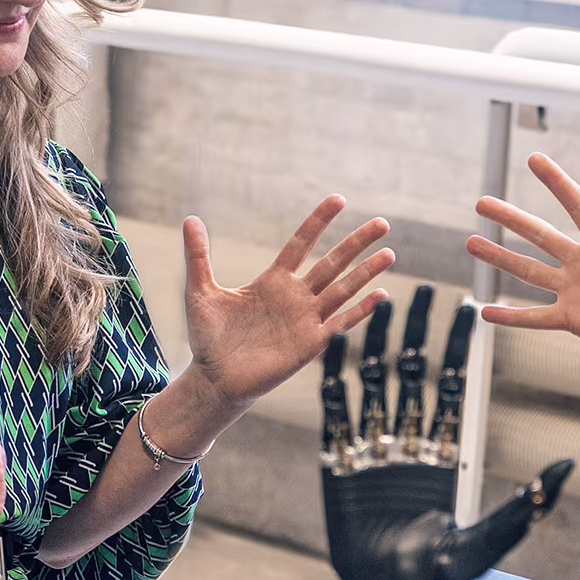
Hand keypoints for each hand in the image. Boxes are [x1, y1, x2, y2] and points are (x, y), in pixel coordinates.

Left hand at [185, 196, 394, 410]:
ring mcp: (306, 319)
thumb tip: (190, 219)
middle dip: (357, 243)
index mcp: (273, 281)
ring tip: (390, 253)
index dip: (319, 222)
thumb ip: (199, 256)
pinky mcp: (310, 343)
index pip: (302, 244)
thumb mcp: (201, 291)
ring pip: (343, 289)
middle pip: (333, 262)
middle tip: (382, 222)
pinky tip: (381, 295)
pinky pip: (341, 322)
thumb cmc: (208, 338)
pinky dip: (361, 310)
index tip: (338, 199)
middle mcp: (295, 296)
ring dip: (366, 272)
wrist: (214, 379)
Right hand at [468, 153, 579, 383]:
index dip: (555, 182)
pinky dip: (510, 316)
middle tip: (481, 202)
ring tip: (471, 242)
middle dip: (510, 218)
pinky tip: (486, 312)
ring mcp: (577, 292)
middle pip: (540, 234)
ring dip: (500, 258)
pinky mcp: (575, 321)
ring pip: (529, 271)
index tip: (533, 159)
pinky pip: (535, 317)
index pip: (576, 204)